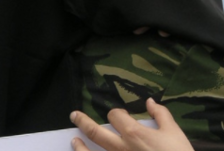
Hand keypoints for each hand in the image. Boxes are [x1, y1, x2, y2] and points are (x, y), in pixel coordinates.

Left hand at [70, 98, 193, 150]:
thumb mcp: (174, 133)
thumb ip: (161, 115)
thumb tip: (150, 101)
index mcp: (133, 133)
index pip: (115, 116)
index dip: (116, 114)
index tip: (119, 116)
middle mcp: (120, 147)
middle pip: (95, 131)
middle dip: (83, 121)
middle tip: (74, 115)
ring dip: (80, 146)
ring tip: (74, 140)